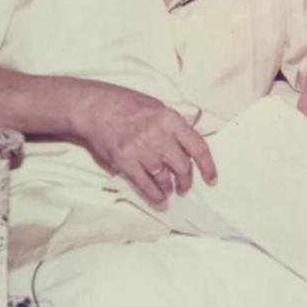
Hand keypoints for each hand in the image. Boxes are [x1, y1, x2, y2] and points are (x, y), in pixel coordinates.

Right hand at [70, 82, 216, 207]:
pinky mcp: (124, 161)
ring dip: (168, 188)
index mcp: (171, 120)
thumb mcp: (158, 108)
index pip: (198, 147)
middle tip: (184, 187)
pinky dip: (154, 195)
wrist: (94, 107)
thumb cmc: (128, 105)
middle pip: (182, 166)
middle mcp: (159, 135)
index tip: (212, 180)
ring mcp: (141, 149)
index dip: (208, 167)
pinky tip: (160, 201)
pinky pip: (143, 184)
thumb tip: (190, 147)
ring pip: (163, 177)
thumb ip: (175, 127)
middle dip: (185, 181)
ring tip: (169, 191)